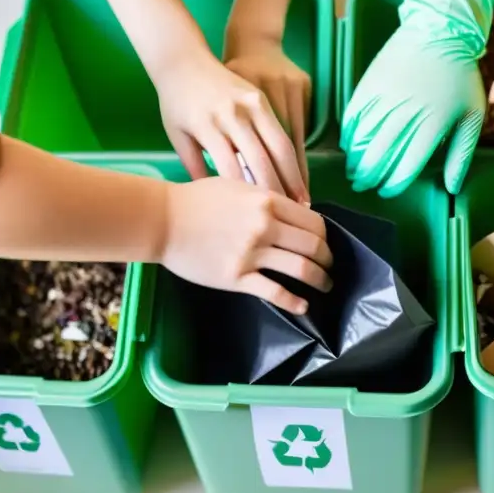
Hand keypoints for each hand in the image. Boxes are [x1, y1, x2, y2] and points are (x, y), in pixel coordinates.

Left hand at [155, 49, 309, 202]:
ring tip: (303, 200)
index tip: (258, 220)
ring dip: (294, 175)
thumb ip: (195, 168)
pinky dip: (293, 156)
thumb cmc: (176, 103)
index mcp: (208, 126)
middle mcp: (233, 114)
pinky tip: (298, 174)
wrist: (184, 59)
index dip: (248, 198)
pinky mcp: (262, 97)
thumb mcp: (178, 136)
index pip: (232, 169)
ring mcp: (251, 102)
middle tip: (291, 217)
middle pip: (261, 159)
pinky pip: (284, 129)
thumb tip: (216, 201)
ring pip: (280, 144)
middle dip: (278, 191)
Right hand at [160, 177, 331, 314]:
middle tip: (330, 267)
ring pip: (301, 269)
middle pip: (314, 246)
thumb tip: (293, 212)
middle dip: (328, 259)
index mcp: (267, 201)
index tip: (325, 244)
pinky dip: (294, 302)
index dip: (325, 235)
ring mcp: (251, 253)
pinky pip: (275, 292)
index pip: (313, 221)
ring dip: (320, 280)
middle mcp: (265, 226)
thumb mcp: (237, 186)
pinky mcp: (236, 277)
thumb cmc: (196, 200)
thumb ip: (266, 198)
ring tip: (324, 285)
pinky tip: (302, 306)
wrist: (163, 221)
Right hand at [341, 0, 493, 196]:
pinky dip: (349, 134)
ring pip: (363, 139)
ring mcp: (384, 99)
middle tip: (365, 186)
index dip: (394, 184)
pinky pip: (354, 116)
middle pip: (379, 157)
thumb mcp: (472, 116)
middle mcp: (405, 115)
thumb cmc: (460, 75)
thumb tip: (452, 186)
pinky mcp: (370, 84)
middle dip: (369, 176)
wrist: (439, 30)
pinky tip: (350, 145)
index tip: (388, 191)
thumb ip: (461, 154)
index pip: (406, 166)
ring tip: (354, 172)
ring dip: (356, 160)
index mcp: (432, 125)